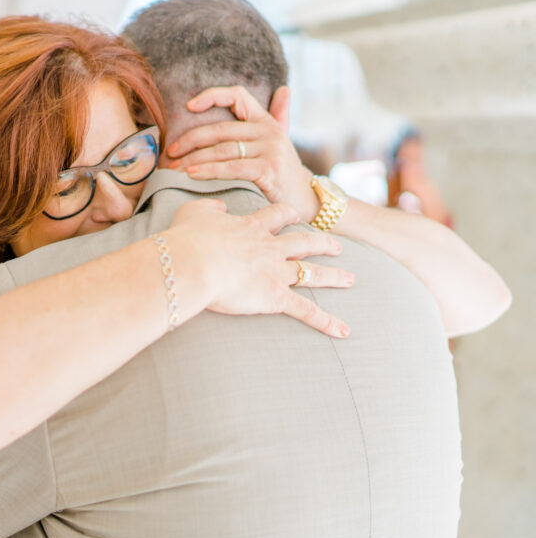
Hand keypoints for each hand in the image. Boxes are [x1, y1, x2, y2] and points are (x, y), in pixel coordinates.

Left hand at [165, 86, 319, 223]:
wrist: (306, 202)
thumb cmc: (284, 173)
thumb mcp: (281, 142)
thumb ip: (279, 115)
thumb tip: (283, 89)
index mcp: (266, 121)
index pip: (237, 96)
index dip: (212, 96)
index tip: (188, 107)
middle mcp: (269, 131)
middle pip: (220, 130)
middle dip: (190, 141)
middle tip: (170, 152)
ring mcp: (270, 149)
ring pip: (222, 150)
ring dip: (194, 159)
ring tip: (174, 168)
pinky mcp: (269, 169)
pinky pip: (231, 168)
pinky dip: (208, 170)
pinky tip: (192, 174)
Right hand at [165, 199, 353, 337]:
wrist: (192, 263)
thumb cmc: (187, 239)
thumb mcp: (194, 212)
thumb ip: (210, 208)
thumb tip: (220, 207)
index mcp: (251, 227)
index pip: (277, 216)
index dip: (288, 215)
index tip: (295, 214)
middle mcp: (270, 248)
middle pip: (304, 242)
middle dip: (323, 243)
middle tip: (338, 246)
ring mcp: (276, 273)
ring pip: (312, 273)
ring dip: (334, 276)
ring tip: (350, 278)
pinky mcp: (275, 297)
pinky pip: (305, 311)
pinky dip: (325, 321)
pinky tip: (343, 330)